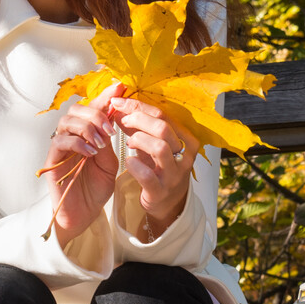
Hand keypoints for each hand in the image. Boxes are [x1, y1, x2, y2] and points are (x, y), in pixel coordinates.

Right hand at [42, 84, 120, 246]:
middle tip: (111, 128)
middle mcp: (71, 137)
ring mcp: (60, 148)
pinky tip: (91, 152)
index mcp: (87, 134)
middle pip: (76, 109)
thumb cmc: (95, 189)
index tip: (121, 87)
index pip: (93, 108)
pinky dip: (77, 143)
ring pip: (66, 122)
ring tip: (102, 142)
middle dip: (96, 113)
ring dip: (87, 127)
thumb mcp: (110, 163)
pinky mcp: (52, 161)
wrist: (83, 215)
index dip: (105, 95)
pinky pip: (60, 142)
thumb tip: (112, 119)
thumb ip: (108, 142)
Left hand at [109, 95, 195, 236]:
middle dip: (138, 119)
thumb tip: (118, 105)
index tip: (118, 102)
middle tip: (122, 120)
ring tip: (128, 142)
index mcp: (186, 140)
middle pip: (163, 128)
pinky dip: (133, 164)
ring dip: (138, 139)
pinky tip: (128, 161)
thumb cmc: (159, 168)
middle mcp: (184, 156)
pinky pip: (147, 174)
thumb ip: (138, 126)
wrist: (166, 202)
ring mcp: (173, 175)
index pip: (163, 114)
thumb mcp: (153, 144)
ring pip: (159, 148)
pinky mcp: (160, 191)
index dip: (138, 105)